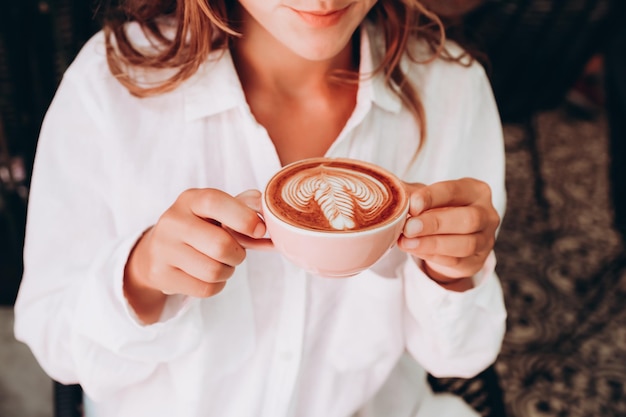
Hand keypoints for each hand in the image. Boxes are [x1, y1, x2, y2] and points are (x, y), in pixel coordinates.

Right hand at [124, 189, 266, 322]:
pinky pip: (205, 288)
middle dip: (238, 254)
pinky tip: (208, 276)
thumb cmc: (200, 228)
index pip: (214, 202)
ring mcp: (163, 249)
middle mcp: (173, 221)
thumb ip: (244, 209)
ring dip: (227, 271)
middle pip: (220, 245)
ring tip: (220, 263)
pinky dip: (217, 285)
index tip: (260, 231)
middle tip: (236, 253)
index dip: (243, 217)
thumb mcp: (217, 212)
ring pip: (214, 271)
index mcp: (190, 200)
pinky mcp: (161, 275)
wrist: (158, 252)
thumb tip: (268, 214)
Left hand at [397, 178, 499, 289]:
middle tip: (409, 228)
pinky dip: (433, 256)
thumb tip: (398, 201)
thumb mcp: (425, 197)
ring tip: (407, 242)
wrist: (446, 236)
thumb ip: (413, 196)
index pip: (455, 191)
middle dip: (435, 223)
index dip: (432, 197)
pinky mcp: (476, 262)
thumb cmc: (436, 209)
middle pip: (468, 219)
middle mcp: (487, 215)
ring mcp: (485, 240)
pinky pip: (457, 261)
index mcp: (476, 191)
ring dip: (432, 244)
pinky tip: (415, 250)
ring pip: (465, 244)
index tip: (412, 205)